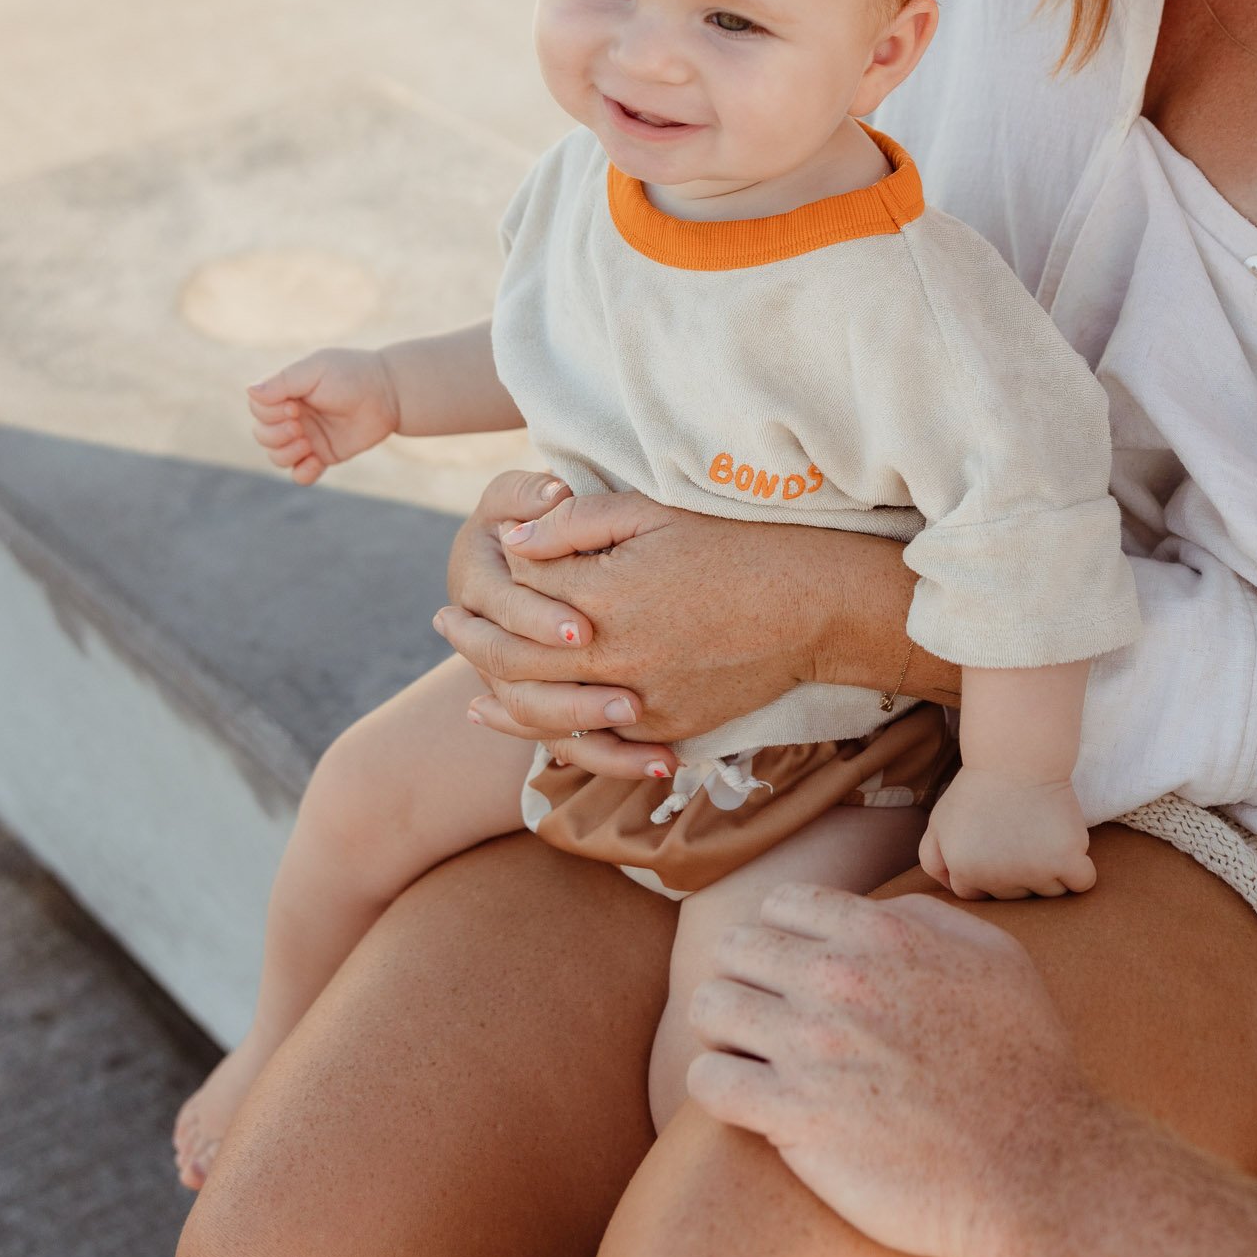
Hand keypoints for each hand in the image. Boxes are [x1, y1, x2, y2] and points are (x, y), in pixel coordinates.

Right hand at [248, 349, 402, 484]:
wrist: (389, 394)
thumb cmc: (352, 375)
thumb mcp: (316, 370)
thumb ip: (283, 381)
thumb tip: (249, 390)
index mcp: (287, 392)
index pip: (257, 408)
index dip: (268, 413)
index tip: (294, 405)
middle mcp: (293, 416)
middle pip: (262, 435)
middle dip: (274, 435)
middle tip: (299, 425)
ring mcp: (307, 437)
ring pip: (276, 457)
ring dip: (286, 454)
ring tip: (308, 444)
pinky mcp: (324, 455)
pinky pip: (300, 475)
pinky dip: (302, 474)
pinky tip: (316, 462)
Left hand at [437, 478, 832, 776]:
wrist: (813, 608)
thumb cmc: (736, 545)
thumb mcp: (654, 512)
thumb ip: (577, 522)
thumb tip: (512, 540)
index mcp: (607, 595)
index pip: (524, 587)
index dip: (500, 570)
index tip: (483, 556)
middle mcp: (616, 656)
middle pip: (515, 656)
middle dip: (472, 636)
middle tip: (443, 622)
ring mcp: (641, 701)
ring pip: (544, 713)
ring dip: (499, 700)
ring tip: (472, 689)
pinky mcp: (665, 730)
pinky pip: (595, 743)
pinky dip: (553, 736)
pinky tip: (530, 725)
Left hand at [687, 885, 1105, 1256]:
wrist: (1036, 1166)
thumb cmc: (1026, 1063)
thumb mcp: (997, 959)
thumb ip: (928, 918)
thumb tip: (875, 911)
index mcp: (881, 935)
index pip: (780, 904)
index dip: (783, 938)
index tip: (796, 973)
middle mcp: (837, 981)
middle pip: (734, 948)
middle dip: (747, 978)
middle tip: (771, 1017)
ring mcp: (811, 1048)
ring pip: (709, 1006)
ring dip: (726, 1030)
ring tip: (755, 1057)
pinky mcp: (794, 1118)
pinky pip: (708, 1081)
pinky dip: (718, 1087)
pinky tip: (751, 1102)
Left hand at [919, 769, 1095, 900]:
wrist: (1014, 758)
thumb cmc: (977, 789)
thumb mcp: (939, 822)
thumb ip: (932, 860)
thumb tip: (952, 890)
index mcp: (965, 872)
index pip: (977, 895)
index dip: (985, 870)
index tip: (992, 844)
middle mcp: (998, 879)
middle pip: (1015, 896)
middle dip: (1016, 872)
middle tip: (1016, 833)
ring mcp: (1035, 872)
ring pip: (1050, 892)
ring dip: (1050, 871)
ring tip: (1040, 833)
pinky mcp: (1067, 860)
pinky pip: (1083, 883)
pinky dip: (1080, 871)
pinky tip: (1068, 847)